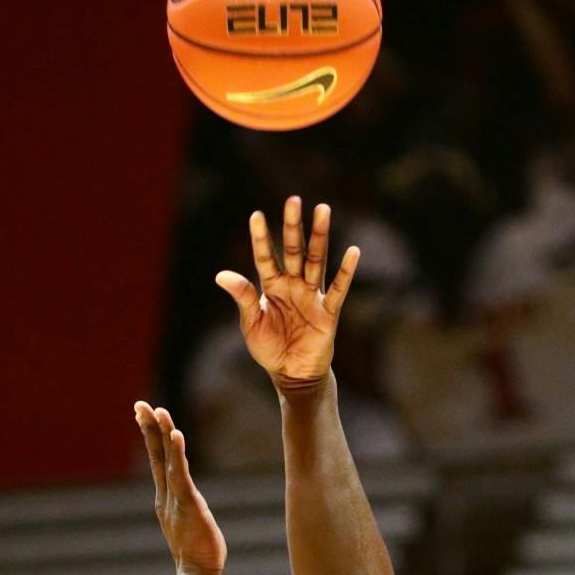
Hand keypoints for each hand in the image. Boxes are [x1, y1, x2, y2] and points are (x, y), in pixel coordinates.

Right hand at [134, 401, 225, 574]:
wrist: (197, 573)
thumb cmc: (198, 552)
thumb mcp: (188, 523)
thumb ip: (185, 509)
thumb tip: (187, 505)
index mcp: (167, 497)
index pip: (158, 460)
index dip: (151, 437)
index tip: (143, 414)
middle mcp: (167, 494)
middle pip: (156, 454)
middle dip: (149, 427)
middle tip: (140, 404)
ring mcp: (175, 497)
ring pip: (166, 460)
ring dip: (162, 433)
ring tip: (157, 410)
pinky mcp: (187, 503)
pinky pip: (181, 474)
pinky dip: (177, 453)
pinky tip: (175, 434)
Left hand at [215, 197, 359, 390]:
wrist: (291, 374)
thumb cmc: (270, 348)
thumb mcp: (251, 323)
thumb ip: (243, 297)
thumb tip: (221, 275)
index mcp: (272, 286)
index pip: (265, 258)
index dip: (261, 239)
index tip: (256, 216)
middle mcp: (293, 285)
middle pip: (294, 250)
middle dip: (293, 226)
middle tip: (292, 199)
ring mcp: (312, 296)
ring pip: (316, 261)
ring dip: (319, 236)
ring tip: (322, 209)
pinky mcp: (328, 312)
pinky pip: (339, 289)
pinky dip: (346, 272)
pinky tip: (353, 251)